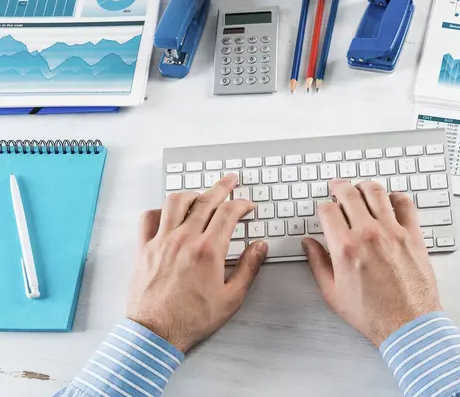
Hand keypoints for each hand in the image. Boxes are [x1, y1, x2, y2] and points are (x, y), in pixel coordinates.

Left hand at [127, 174, 267, 352]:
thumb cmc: (192, 318)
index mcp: (208, 250)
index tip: (247, 205)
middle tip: (230, 180)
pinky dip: (160, 210)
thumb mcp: (232, 298)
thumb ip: (249, 268)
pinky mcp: (145, 249)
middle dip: (222, 187)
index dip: (242, 204)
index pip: (229, 213)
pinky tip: (168, 213)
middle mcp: (184, 240)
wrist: (156, 333)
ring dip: (192, 193)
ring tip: (202, 194)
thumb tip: (260, 247)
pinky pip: (149, 218)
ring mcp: (162, 241)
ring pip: (176, 202)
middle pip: (205, 200)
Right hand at [302, 180, 440, 346]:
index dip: (322, 207)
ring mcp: (392, 232)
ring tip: (360, 188)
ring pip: (376, 192)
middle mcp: (368, 234)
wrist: (407, 324)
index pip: (328, 210)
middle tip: (336, 186)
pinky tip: (390, 200)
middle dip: (339, 187)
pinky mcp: (413, 235)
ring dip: (364, 186)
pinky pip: (405, 204)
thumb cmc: (372, 313)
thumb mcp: (332, 292)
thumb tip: (309, 244)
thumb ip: (317, 263)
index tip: (324, 209)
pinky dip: (396, 197)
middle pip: (349, 194)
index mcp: (345, 247)